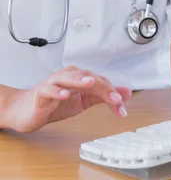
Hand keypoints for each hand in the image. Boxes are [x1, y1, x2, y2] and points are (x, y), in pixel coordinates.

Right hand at [5, 66, 131, 132]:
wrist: (27, 110)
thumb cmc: (55, 102)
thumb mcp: (83, 100)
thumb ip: (103, 96)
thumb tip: (126, 94)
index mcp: (79, 78)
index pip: (100, 82)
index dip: (112, 93)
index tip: (122, 105)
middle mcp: (68, 76)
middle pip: (87, 77)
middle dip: (102, 88)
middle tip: (115, 98)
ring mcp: (53, 83)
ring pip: (67, 78)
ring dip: (79, 80)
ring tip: (90, 83)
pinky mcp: (40, 93)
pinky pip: (48, 90)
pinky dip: (57, 91)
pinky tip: (65, 94)